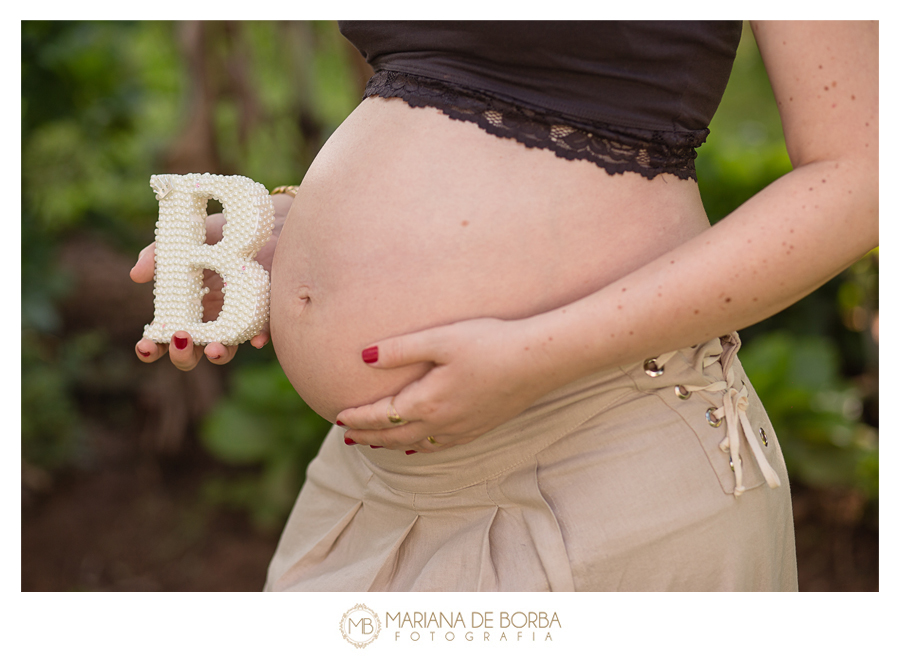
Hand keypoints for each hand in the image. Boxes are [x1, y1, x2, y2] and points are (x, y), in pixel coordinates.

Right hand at [130, 193, 291, 370]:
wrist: (267, 222)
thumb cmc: (223, 232)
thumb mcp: (191, 238)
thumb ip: (161, 254)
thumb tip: (136, 275)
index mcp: (186, 306)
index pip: (163, 336)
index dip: (152, 347)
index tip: (146, 346)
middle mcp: (209, 320)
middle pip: (192, 352)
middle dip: (183, 354)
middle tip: (180, 339)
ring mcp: (237, 320)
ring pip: (224, 351)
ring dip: (217, 354)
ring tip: (213, 348)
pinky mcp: (265, 315)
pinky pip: (260, 333)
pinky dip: (257, 338)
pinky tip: (255, 339)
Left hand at [336, 317, 554, 452]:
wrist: (538, 360)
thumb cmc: (489, 343)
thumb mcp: (440, 339)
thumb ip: (399, 349)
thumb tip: (363, 357)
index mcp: (427, 402)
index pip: (381, 416)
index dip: (358, 417)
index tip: (338, 416)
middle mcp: (441, 423)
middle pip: (395, 436)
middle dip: (368, 436)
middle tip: (347, 435)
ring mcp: (462, 428)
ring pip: (417, 445)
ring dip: (392, 445)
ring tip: (375, 443)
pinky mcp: (480, 427)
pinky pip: (441, 446)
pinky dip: (421, 448)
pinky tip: (420, 446)